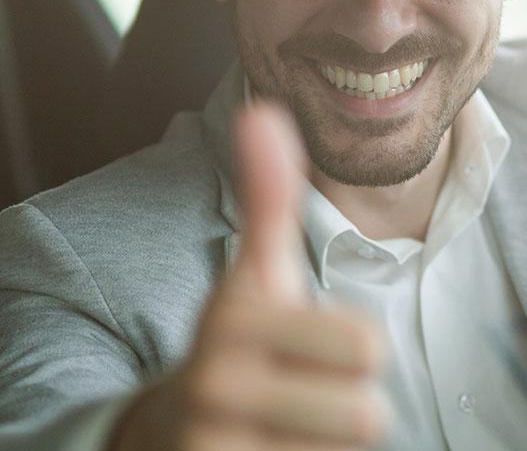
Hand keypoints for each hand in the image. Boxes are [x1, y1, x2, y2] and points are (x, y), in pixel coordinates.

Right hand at [110, 104, 390, 449]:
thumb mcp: (252, 276)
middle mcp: (217, 390)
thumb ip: (267, 199)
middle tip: (302, 394)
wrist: (160, 436)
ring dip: (329, 447)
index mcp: (231, 322)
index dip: (353, 350)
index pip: (366, 348)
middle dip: (347, 406)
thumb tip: (265, 110)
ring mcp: (217, 450)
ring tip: (287, 430)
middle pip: (366, 416)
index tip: (306, 346)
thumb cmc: (235, 348)